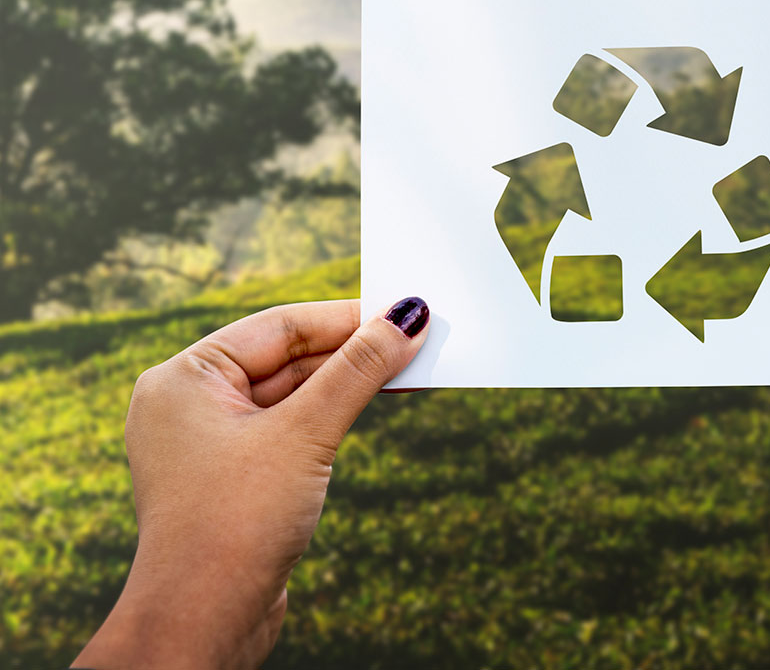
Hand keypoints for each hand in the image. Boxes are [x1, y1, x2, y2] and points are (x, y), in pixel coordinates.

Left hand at [73, 296, 429, 669]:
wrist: (202, 626)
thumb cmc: (233, 525)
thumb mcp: (305, 434)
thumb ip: (358, 370)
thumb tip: (407, 317)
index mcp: (185, 378)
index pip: (279, 326)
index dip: (346, 317)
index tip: (404, 310)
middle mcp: (191, 403)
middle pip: (288, 356)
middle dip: (353, 350)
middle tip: (417, 338)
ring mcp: (212, 442)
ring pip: (294, 393)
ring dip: (349, 383)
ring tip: (410, 366)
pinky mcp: (237, 477)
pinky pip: (292, 427)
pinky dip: (333, 415)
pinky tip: (374, 403)